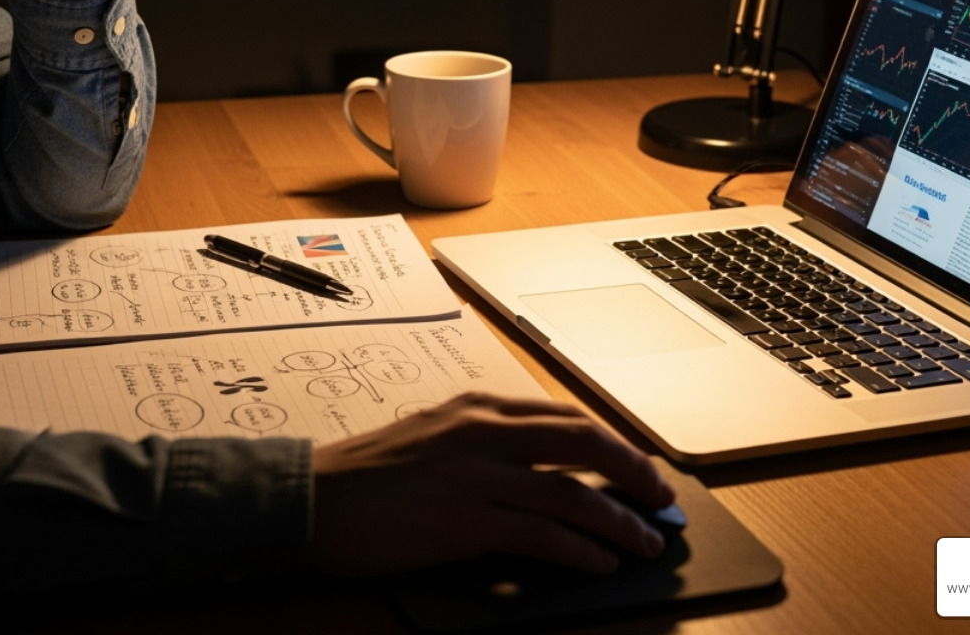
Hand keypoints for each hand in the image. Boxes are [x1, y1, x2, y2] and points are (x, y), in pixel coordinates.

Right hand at [310, 393, 674, 575]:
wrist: (307, 497)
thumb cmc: (366, 475)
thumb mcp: (434, 437)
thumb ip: (486, 443)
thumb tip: (543, 470)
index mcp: (477, 407)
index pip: (565, 417)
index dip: (614, 443)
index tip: (641, 466)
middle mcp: (483, 431)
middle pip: (583, 441)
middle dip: (634, 471)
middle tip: (662, 498)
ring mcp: (476, 475)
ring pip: (573, 491)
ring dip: (620, 520)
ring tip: (646, 542)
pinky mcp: (464, 521)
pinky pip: (542, 533)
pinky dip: (582, 549)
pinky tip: (601, 561)